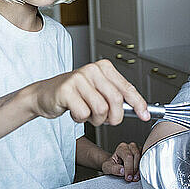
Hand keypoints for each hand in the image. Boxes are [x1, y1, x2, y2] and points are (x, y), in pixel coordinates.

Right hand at [28, 59, 149, 125]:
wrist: (44, 94)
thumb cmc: (75, 94)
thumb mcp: (98, 91)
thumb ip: (117, 97)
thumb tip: (139, 109)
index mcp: (104, 67)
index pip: (127, 88)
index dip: (138, 104)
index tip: (145, 115)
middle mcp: (93, 70)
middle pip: (116, 101)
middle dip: (114, 117)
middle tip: (107, 121)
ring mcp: (78, 78)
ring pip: (101, 109)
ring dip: (96, 119)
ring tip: (87, 113)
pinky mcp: (66, 90)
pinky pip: (84, 114)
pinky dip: (81, 119)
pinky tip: (74, 111)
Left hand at [102, 142, 141, 181]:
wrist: (114, 165)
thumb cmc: (111, 165)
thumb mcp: (107, 167)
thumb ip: (113, 169)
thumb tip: (122, 171)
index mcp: (121, 148)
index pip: (128, 156)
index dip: (129, 168)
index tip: (128, 177)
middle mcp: (130, 146)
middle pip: (137, 156)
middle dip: (135, 169)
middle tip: (132, 178)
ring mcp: (138, 149)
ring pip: (143, 157)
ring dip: (140, 169)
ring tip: (135, 177)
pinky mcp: (143, 154)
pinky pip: (146, 159)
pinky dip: (144, 168)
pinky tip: (140, 174)